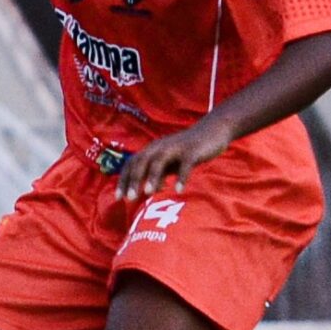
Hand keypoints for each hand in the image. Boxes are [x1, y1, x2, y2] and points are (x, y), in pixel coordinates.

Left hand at [113, 116, 233, 203]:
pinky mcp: (192, 151)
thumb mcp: (170, 163)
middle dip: (134, 180)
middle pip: (141, 162)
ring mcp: (176, 148)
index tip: (118, 198)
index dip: (123, 180)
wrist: (212, 131)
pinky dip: (181, 177)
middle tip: (129, 198)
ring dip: (152, 177)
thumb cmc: (187, 150)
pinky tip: (178, 190)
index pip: (132, 164)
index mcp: (152, 149)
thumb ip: (159, 175)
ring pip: (159, 161)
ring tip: (148, 193)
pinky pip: (185, 165)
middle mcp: (160, 147)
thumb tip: (149, 190)